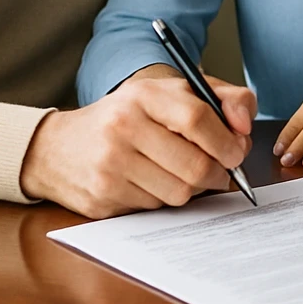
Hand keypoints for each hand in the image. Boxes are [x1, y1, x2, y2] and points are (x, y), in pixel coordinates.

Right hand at [19, 63, 256, 217]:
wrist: (58, 147)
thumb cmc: (127, 118)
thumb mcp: (169, 94)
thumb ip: (220, 98)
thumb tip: (245, 126)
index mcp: (143, 96)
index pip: (198, 119)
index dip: (227, 140)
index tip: (238, 151)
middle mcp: (123, 127)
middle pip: (194, 166)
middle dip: (217, 174)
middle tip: (219, 172)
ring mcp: (110, 165)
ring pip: (179, 193)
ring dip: (190, 189)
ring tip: (179, 173)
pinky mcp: (102, 198)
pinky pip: (155, 209)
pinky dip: (161, 199)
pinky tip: (148, 182)